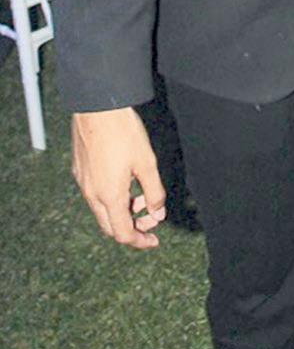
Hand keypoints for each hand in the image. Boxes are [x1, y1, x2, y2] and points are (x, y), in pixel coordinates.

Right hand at [71, 107, 166, 249]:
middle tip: (150, 219)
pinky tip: (126, 182)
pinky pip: (95, 195)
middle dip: (132, 228)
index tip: (154, 239)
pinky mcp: (80, 170)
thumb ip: (154, 192)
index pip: (123, 234)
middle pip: (110, 226)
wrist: (97, 107)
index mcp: (109, 196)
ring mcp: (83, 182)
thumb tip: (158, 213)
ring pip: (102, 210)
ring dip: (123, 211)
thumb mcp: (147, 163)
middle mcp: (92, 194)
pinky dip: (112, 198)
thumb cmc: (123, 132)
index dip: (140, 241)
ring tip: (142, 196)